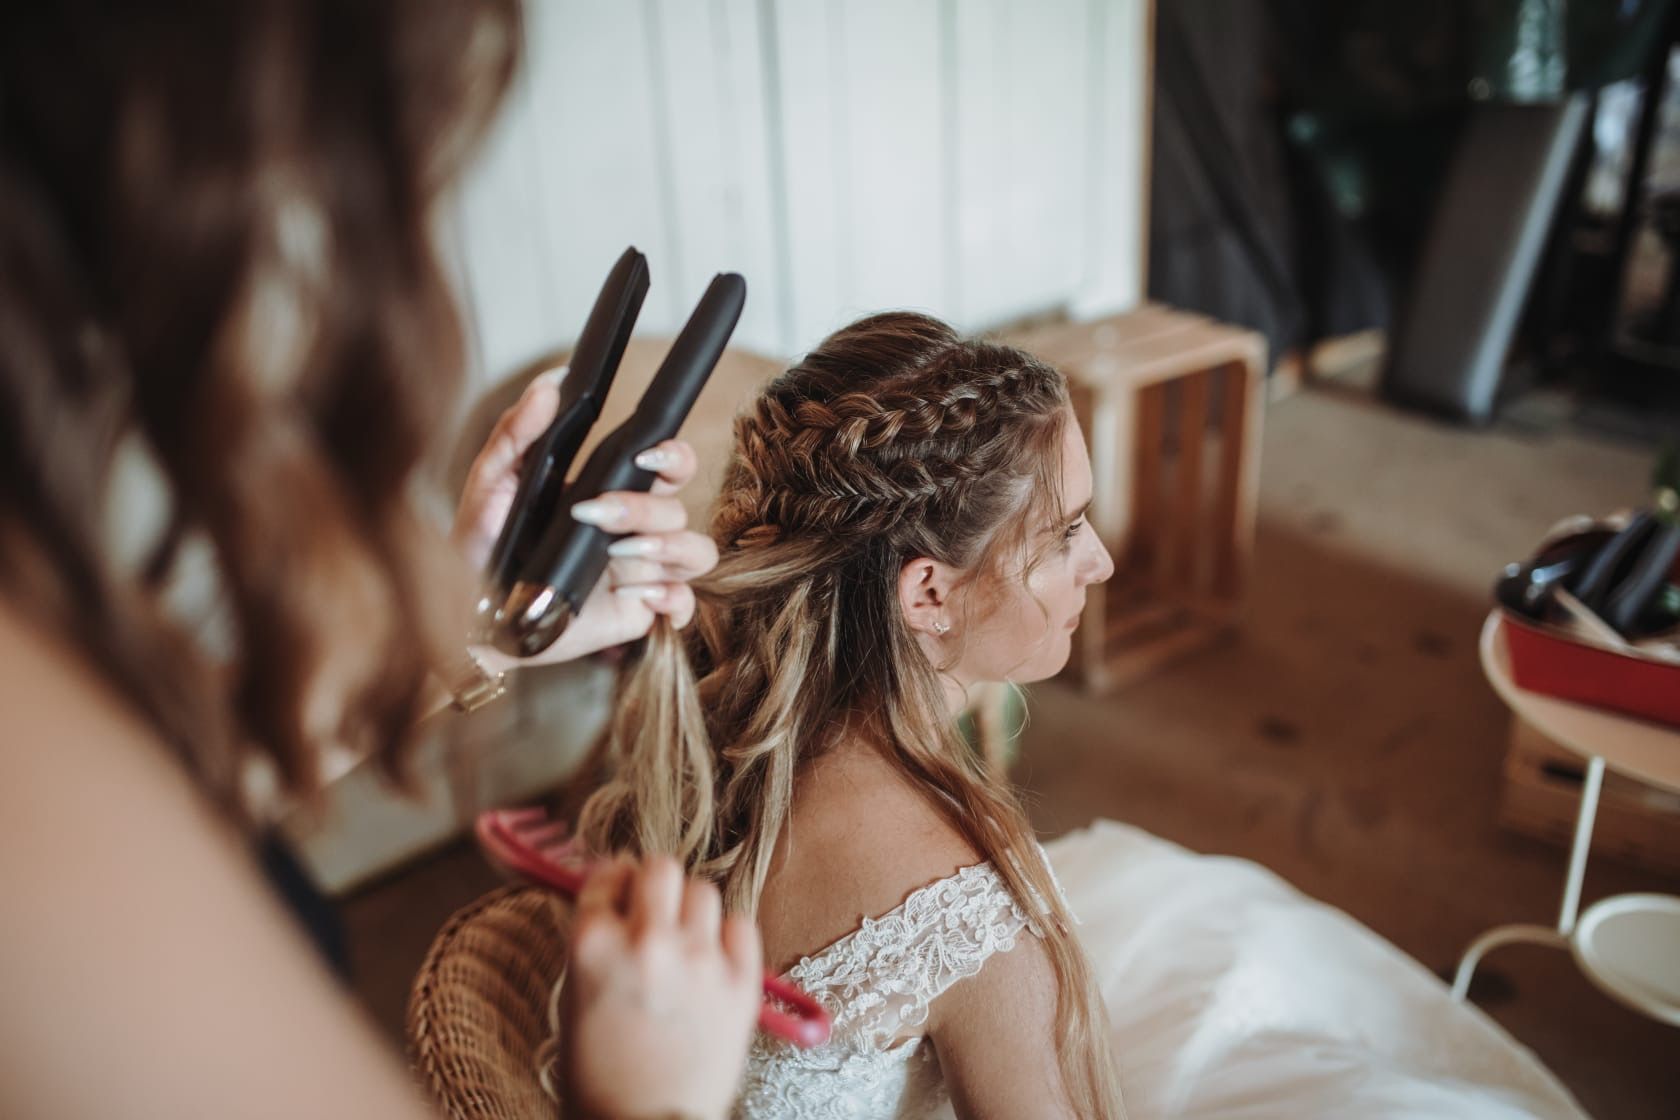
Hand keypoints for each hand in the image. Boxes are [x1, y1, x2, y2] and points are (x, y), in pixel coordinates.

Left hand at [452, 367, 718, 664]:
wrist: (476, 616)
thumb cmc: (483, 548)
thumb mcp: (489, 485)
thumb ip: (516, 433)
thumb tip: (549, 384)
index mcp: (610, 491)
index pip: (667, 464)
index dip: (673, 456)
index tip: (646, 454)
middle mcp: (634, 530)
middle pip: (680, 508)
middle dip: (647, 509)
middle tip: (601, 514)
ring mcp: (640, 571)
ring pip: (694, 552)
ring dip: (666, 549)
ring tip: (617, 556)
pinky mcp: (640, 611)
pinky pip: (683, 604)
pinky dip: (672, 600)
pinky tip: (635, 596)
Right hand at [562, 856, 760, 1119]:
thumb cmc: (599, 1076)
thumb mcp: (574, 1000)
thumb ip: (595, 943)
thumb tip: (616, 899)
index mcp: (594, 945)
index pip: (608, 874)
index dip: (615, 884)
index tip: (621, 894)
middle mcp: (648, 942)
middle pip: (662, 868)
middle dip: (655, 885)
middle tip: (654, 910)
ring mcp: (700, 961)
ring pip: (704, 892)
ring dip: (692, 912)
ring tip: (685, 944)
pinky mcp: (742, 983)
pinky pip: (742, 926)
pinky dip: (728, 939)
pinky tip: (714, 964)